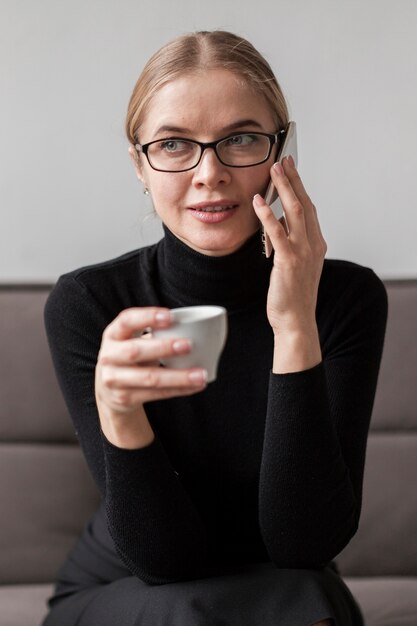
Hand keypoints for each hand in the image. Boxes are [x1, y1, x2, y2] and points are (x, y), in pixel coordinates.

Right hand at [95, 307, 207, 446]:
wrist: (108, 390)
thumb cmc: (129, 356)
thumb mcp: (132, 339)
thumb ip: (154, 333)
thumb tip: (195, 328)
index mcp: (113, 334)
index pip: (127, 320)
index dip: (148, 317)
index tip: (171, 317)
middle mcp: (108, 356)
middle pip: (135, 351)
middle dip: (163, 348)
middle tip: (189, 345)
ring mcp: (114, 379)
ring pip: (149, 378)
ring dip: (178, 377)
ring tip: (201, 375)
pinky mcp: (124, 398)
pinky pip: (156, 394)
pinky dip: (179, 390)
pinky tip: (195, 386)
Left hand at [253, 157, 326, 371]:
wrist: (296, 321)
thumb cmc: (292, 296)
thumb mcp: (293, 265)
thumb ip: (288, 242)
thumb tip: (276, 223)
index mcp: (316, 245)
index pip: (308, 209)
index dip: (300, 187)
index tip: (291, 169)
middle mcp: (313, 245)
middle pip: (304, 204)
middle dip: (293, 180)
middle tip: (283, 159)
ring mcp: (303, 252)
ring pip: (295, 212)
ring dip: (284, 188)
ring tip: (274, 170)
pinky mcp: (289, 261)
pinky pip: (278, 233)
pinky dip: (268, 215)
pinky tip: (259, 202)